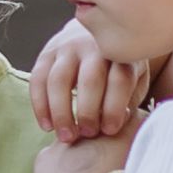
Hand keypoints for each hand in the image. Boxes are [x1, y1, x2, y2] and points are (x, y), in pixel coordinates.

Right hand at [28, 25, 172, 149]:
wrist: (96, 35)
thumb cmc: (120, 68)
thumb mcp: (134, 78)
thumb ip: (130, 99)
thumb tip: (120, 124)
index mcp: (122, 53)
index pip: (119, 79)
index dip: (114, 107)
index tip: (109, 131)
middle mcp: (94, 47)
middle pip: (89, 79)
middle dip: (87, 111)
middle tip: (86, 135)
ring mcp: (68, 48)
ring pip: (59, 80)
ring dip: (60, 111)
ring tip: (66, 137)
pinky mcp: (47, 53)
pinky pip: (38, 80)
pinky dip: (40, 105)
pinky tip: (46, 126)